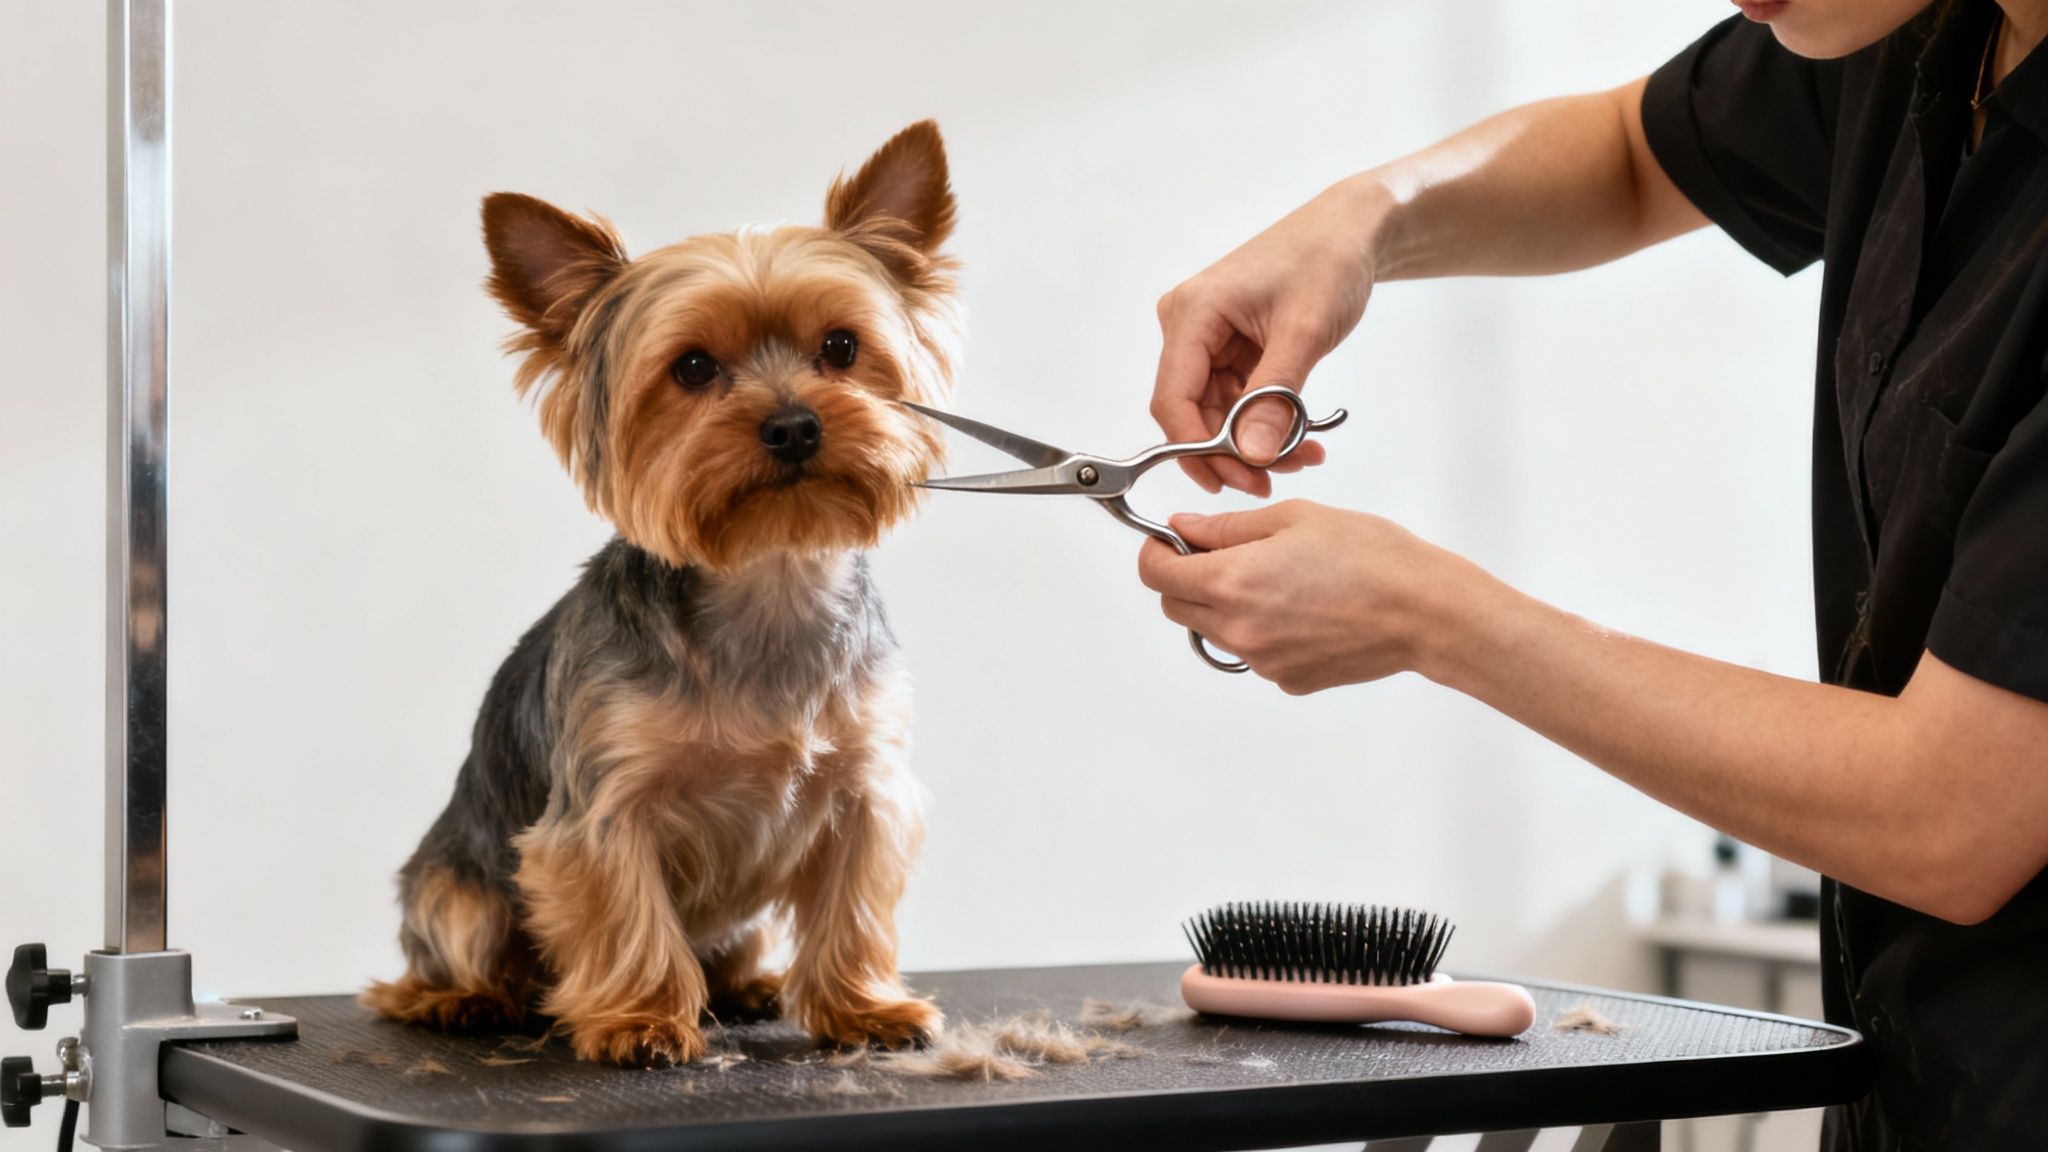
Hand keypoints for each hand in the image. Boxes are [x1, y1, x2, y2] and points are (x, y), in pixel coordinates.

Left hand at [1135, 500, 1480, 693]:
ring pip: (1214, 632)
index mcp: (1232, 582)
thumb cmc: (1372, 557)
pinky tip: (1302, 608)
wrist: (1425, 611)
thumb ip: (1227, 528)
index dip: (1158, 552)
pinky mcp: (1288, 679)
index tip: (1172, 540)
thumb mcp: (1294, 519)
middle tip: (1222, 553)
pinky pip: (1253, 653)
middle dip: (1185, 579)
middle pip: (1177, 608)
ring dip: (1223, 606)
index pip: (1156, 575)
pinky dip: (1261, 630)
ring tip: (1276, 579)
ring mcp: (1262, 662)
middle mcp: (1239, 629)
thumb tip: (1183, 530)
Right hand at [1151, 178, 1386, 495]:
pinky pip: (1239, 401)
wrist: (1353, 230)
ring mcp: (1209, 339)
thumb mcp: (1305, 331)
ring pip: (1219, 414)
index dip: (1197, 448)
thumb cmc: (1328, 259)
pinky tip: (1302, 439)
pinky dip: (1268, 423)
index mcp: (1192, 314)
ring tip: (1304, 458)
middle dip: (1234, 452)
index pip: (1173, 399)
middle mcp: (1189, 327)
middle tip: (1274, 481)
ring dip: (1257, 443)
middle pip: (1192, 413)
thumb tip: (1253, 456)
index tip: (1237, 478)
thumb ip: (1275, 398)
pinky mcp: (1231, 348)